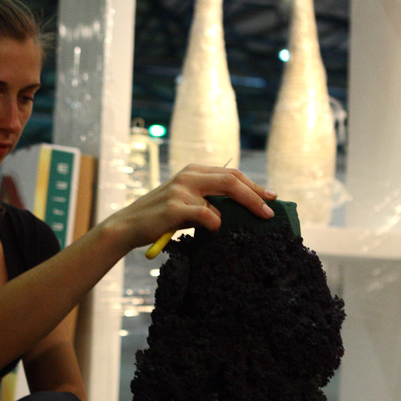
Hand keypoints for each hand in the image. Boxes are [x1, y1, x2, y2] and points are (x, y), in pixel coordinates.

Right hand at [109, 164, 276, 251]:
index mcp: (194, 171)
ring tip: (249, 225)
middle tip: (269, 213)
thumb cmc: (162, 217)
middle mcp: (188, 176)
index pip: (231, 174)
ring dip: (236, 212)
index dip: (254, 185)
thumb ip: (209, 201)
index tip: (271, 198)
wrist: (129, 225)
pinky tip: (215, 230)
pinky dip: (215, 223)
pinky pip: (205, 214)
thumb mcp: (187, 202)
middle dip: (255, 196)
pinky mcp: (174, 207)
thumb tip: (243, 210)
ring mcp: (180, 190)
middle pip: (231, 180)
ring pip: (221, 197)